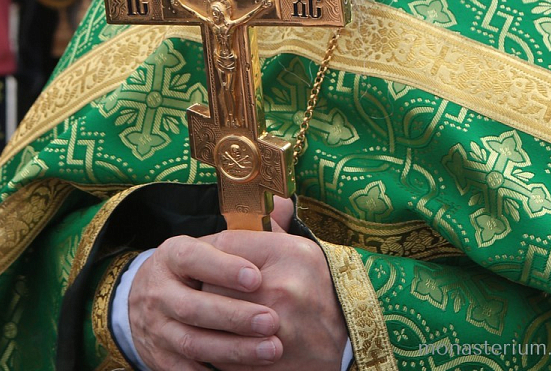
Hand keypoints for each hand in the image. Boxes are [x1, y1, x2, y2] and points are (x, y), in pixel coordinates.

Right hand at [128, 233, 280, 370]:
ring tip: (270, 350)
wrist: (143, 302)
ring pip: (192, 342)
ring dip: (233, 349)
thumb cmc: (192, 269)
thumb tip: (284, 205)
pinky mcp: (160, 358)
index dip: (224, 268)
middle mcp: (159, 291)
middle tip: (272, 320)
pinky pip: (186, 370)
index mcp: (172, 255)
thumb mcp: (207, 243)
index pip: (194, 258)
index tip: (257, 276)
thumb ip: (244, 230)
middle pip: (193, 306)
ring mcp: (157, 327)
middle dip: (234, 316)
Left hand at [204, 216, 346, 370]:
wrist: (349, 344)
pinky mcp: (267, 362)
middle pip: (213, 283)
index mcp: (290, 254)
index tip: (201, 258)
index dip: (207, 251)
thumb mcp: (303, 249)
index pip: (226, 243)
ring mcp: (275, 330)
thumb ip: (275, 224)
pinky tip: (222, 339)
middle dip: (205, 286)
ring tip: (210, 315)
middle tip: (202, 287)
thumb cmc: (320, 289)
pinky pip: (224, 353)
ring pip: (215, 320)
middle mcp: (282, 289)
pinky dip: (218, 349)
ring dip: (209, 319)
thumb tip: (269, 195)